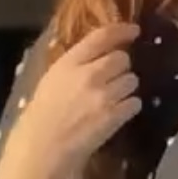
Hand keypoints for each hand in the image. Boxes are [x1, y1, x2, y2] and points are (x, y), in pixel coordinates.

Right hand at [0, 24, 141, 178]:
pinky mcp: (114, 117)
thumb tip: (97, 53)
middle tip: (114, 77)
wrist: (43, 148)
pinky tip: (117, 112)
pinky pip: (135, 103)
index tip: (134, 30)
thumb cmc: (42, 115)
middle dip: (122, 66)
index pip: (101, 37)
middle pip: (123, 59)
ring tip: (114, 98)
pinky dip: (130, 107)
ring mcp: (103, 96)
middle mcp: (89, 75)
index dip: (122, 30)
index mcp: (69, 63)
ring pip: (132, 81)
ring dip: (127, 87)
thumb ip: (74, 64)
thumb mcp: (52, 80)